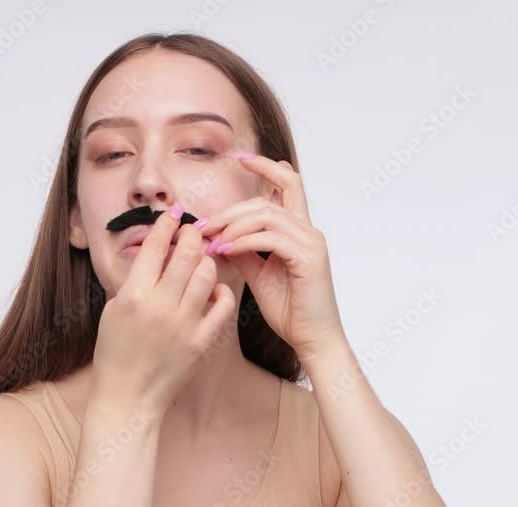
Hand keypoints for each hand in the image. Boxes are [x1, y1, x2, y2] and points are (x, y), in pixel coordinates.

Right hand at [91, 203, 236, 413]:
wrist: (128, 397)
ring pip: (208, 274)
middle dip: (192, 234)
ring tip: (202, 259)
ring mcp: (184, 325)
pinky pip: (223, 305)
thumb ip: (135, 279)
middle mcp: (161, 307)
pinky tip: (212, 290)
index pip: (155, 246)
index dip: (166, 223)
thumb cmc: (115, 353)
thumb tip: (154, 250)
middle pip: (187, 253)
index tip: (173, 213)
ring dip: (206, 260)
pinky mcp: (202, 341)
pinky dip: (220, 292)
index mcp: (134, 295)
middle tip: (193, 230)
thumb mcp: (114, 309)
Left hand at [197, 152, 345, 356]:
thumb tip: (218, 236)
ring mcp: (311, 242)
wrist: (312, 339)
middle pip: (269, 199)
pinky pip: (271, 237)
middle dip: (232, 208)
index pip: (288, 184)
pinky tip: (226, 250)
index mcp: (300, 231)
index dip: (266, 166)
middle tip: (205, 224)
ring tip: (212, 240)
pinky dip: (244, 241)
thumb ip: (244, 251)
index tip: (240, 157)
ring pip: (267, 214)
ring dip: (234, 225)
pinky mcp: (309, 258)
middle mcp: (309, 231)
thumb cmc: (290, 311)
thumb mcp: (259, 274)